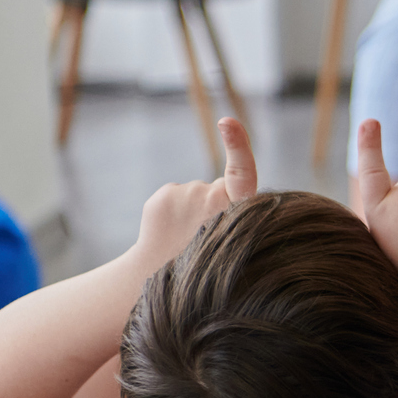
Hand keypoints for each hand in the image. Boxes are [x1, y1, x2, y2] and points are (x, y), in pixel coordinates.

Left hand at [130, 117, 256, 262]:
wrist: (155, 276)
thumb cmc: (203, 260)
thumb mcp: (233, 237)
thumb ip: (230, 207)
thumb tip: (213, 190)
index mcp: (235, 209)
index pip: (241, 172)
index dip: (237, 145)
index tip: (227, 121)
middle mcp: (211, 199)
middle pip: (220, 188)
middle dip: (215, 205)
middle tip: (204, 237)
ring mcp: (183, 195)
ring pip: (195, 192)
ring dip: (192, 210)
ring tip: (185, 237)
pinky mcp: (162, 195)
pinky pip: (175, 194)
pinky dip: (172, 209)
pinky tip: (168, 230)